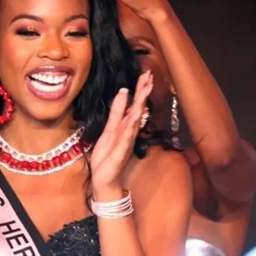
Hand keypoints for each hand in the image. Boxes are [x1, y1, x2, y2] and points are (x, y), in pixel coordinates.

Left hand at [90, 71, 152, 197]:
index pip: (134, 105)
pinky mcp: (121, 152)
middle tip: (150, 75)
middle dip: (143, 92)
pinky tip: (134, 116)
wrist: (105, 181)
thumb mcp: (108, 131)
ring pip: (134, 120)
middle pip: (137, 109)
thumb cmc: (106, 158)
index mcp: (124, 127)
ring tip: (145, 90)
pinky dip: (131, 126)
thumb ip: (116, 114)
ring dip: (140, 105)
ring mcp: (126, 142)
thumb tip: (123, 94)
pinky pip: (126, 137)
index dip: (140, 89)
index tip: (146, 74)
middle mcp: (128, 133)